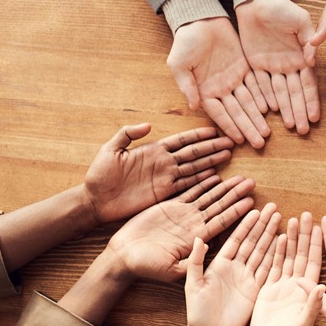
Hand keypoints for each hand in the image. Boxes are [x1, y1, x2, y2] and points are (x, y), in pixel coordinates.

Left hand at [83, 124, 233, 223]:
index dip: (198, 135)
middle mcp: (163, 163)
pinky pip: (186, 185)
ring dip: (211, 161)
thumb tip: (148, 125)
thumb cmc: (99, 174)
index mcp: (153, 150)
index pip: (181, 140)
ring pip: (194, 168)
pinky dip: (200, 180)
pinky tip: (214, 176)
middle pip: (193, 153)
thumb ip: (127, 134)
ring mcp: (165, 178)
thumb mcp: (110, 150)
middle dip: (211, 147)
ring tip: (227, 155)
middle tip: (230, 142)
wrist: (95, 200)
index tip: (214, 130)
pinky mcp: (163, 193)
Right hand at [104, 175, 255, 281]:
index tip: (252, 202)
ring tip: (240, 177)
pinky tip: (214, 174)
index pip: (222, 222)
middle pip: (220, 206)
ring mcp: (184, 214)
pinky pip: (190, 191)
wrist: (124, 256)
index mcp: (197, 238)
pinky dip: (202, 183)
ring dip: (224, 187)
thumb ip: (192, 261)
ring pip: (209, 197)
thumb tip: (208, 247)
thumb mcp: (172, 269)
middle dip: (236, 195)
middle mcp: (194, 224)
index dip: (237, 212)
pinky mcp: (171, 206)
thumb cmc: (147, 267)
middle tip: (252, 183)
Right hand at [168, 17, 270, 147]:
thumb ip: (186, 85)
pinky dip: (263, 96)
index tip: (240, 140)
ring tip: (267, 132)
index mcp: (204, 91)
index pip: (219, 114)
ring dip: (258, 117)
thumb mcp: (179, 63)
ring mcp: (234, 79)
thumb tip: (193, 106)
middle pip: (237, 112)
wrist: (199, 18)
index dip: (230, 127)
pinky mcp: (244, 67)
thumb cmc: (185, 41)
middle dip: (248, 127)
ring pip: (249, 102)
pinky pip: (256, 84)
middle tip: (260, 142)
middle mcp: (221, 89)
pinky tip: (271, 109)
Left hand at [173, 204, 279, 325]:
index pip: (236, 239)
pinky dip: (276, 257)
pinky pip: (267, 270)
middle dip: (262, 225)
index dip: (246, 225)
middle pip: (252, 241)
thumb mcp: (193, 284)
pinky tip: (283, 244)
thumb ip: (196, 261)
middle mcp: (235, 268)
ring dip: (271, 236)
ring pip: (262, 252)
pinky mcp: (255, 289)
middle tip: (273, 208)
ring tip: (281, 220)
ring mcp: (247, 278)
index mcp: (220, 264)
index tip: (256, 210)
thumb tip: (199, 238)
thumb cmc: (197, 311)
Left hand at [236, 0, 318, 134]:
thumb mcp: (300, 20)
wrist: (257, 1)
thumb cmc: (282, 8)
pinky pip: (260, 85)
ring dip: (285, 110)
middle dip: (300, 112)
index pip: (308, 84)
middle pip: (294, 94)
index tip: (316, 117)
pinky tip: (270, 112)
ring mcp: (272, 68)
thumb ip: (308, 40)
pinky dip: (264, 98)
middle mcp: (288, 66)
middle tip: (303, 131)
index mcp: (301, 57)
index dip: (312, 101)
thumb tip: (312, 61)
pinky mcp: (255, 66)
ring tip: (290, 126)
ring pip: (279, 93)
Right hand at [248, 212, 324, 325]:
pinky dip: (275, 252)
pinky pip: (273, 266)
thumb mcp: (303, 323)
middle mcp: (297, 285)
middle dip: (304, 235)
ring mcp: (283, 285)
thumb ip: (313, 305)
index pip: (315, 262)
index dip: (318, 244)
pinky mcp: (268, 288)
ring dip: (290, 239)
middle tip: (307, 214)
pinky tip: (277, 237)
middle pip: (302, 254)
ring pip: (288, 257)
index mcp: (308, 291)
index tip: (322, 226)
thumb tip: (322, 286)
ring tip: (292, 219)